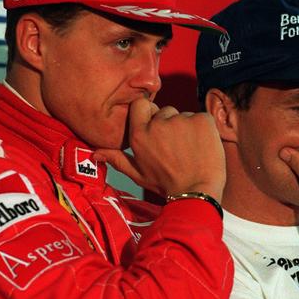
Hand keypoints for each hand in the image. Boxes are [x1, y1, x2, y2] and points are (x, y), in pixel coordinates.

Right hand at [94, 97, 225, 200]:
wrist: (196, 193)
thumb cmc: (166, 185)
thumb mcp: (138, 174)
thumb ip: (118, 159)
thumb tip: (95, 153)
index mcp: (139, 135)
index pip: (140, 104)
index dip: (149, 113)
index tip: (156, 127)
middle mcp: (158, 124)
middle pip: (164, 111)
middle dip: (170, 125)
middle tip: (176, 148)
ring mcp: (182, 120)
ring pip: (183, 115)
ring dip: (187, 128)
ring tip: (189, 150)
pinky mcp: (202, 120)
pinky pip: (202, 117)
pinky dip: (203, 129)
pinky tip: (202, 146)